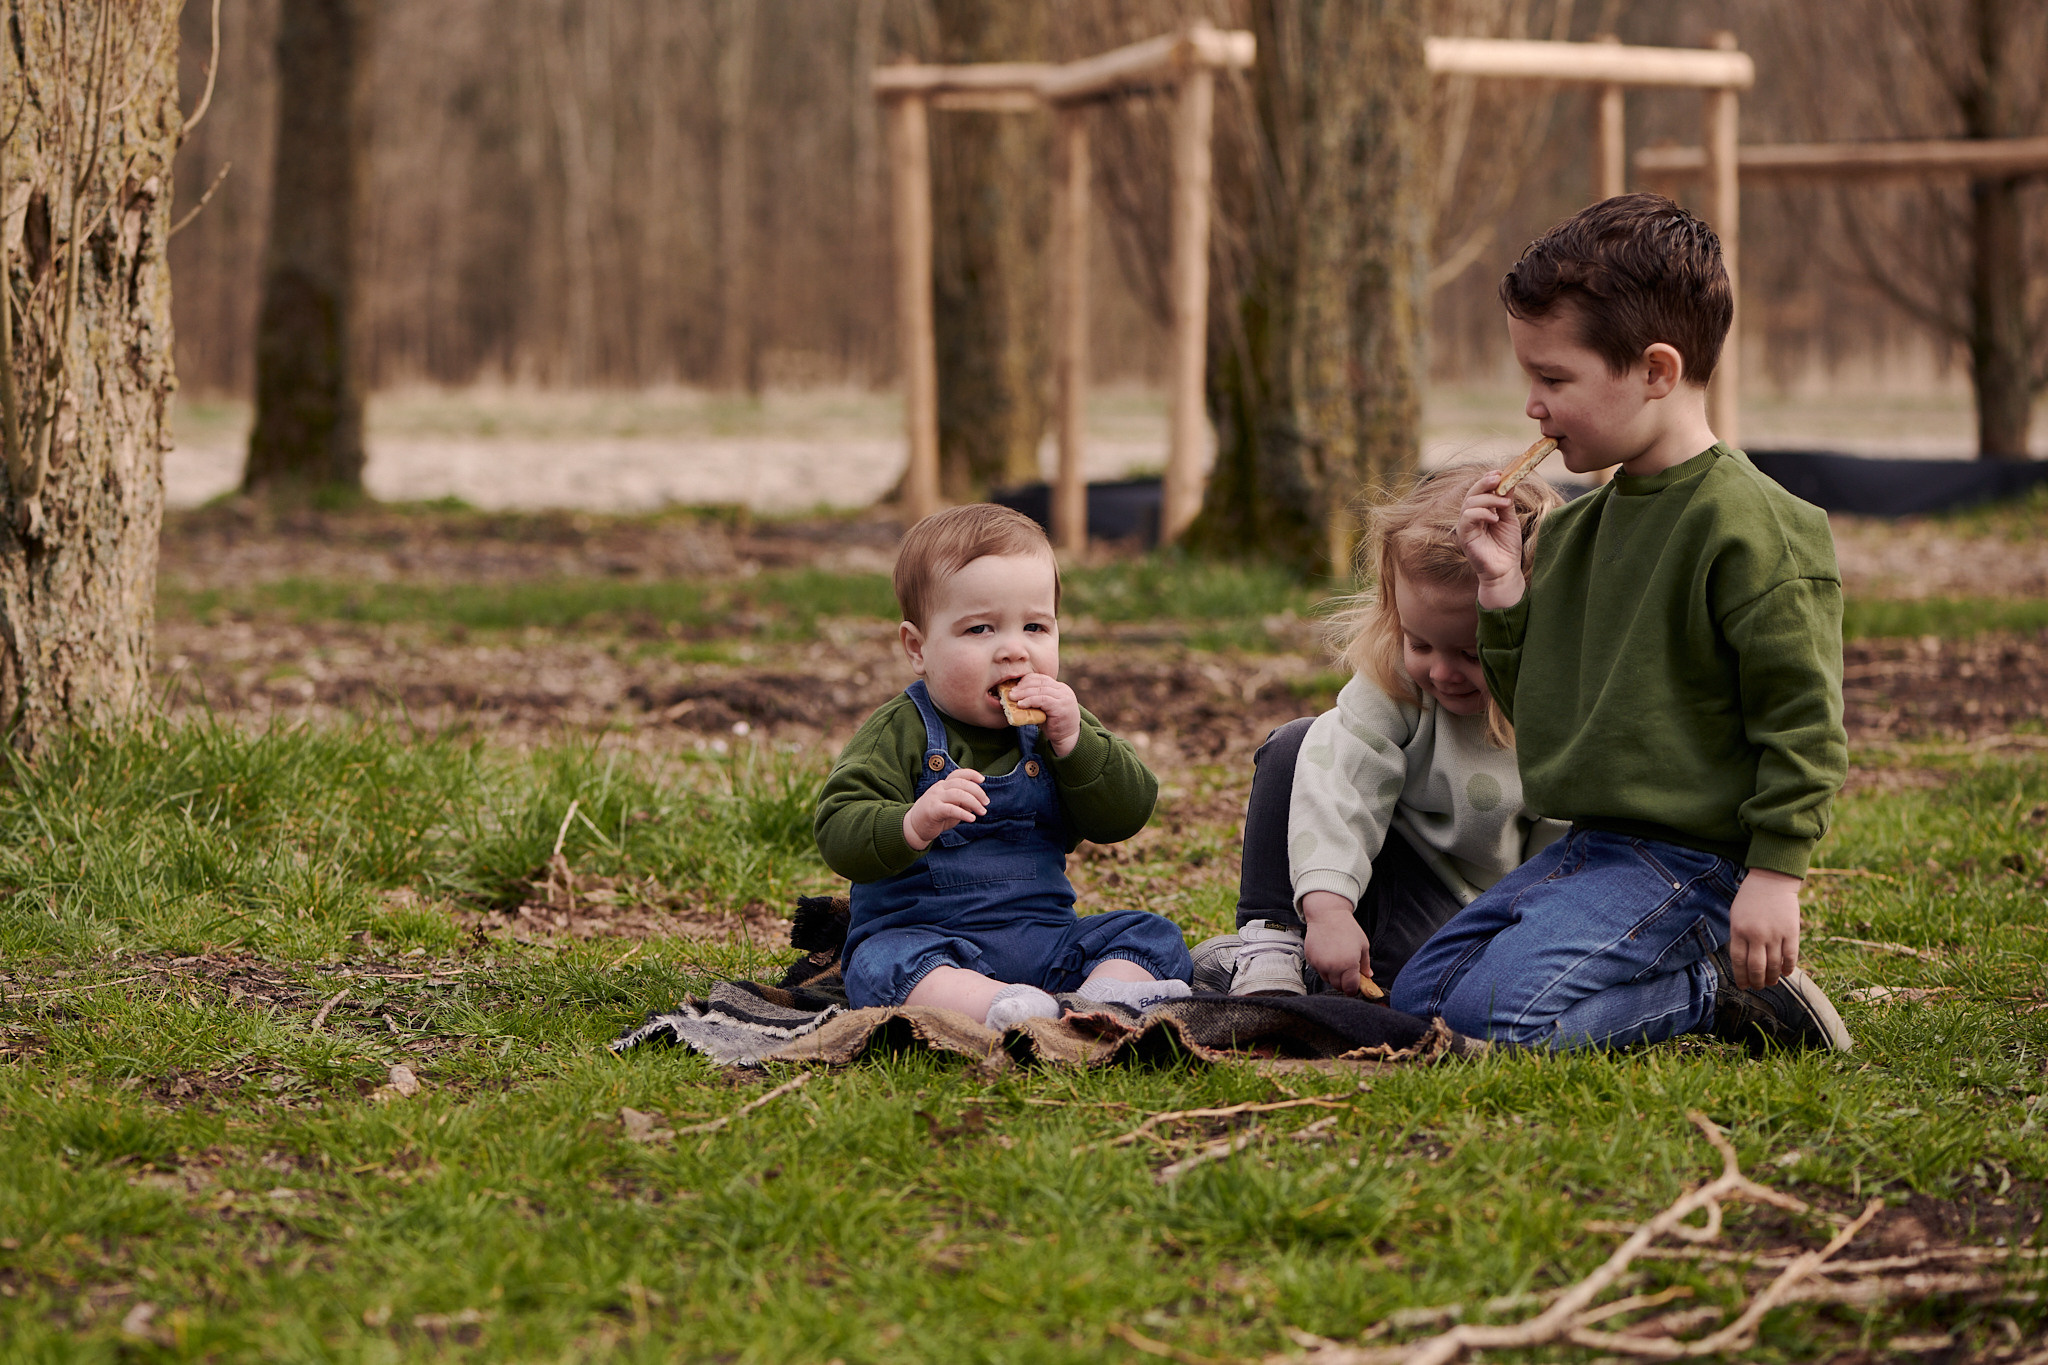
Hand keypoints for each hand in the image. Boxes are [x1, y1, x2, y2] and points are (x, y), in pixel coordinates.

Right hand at [903, 769, 986, 850]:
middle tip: (986, 803)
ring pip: (958, 794)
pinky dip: (963, 813)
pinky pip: (951, 809)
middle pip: (962, 784)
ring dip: (974, 802)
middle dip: (978, 792)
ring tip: (982, 812)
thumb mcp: (951, 807)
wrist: (913, 827)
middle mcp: (939, 788)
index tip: (982, 779)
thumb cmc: (935, 816)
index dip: (971, 774)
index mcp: (943, 785)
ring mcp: (935, 798)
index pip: (958, 774)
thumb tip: (977, 804)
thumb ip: (962, 803)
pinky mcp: (933, 810)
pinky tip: (971, 819)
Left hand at [1001, 672, 1080, 757]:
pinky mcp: (1061, 707)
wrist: (1068, 738)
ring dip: (1024, 693)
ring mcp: (1064, 698)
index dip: (1027, 680)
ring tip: (1013, 698)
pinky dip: (1030, 700)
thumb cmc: (1054, 724)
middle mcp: (1064, 690)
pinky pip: (1042, 700)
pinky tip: (1021, 704)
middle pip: (1040, 682)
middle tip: (1011, 692)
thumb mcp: (1044, 708)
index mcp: (1060, 688)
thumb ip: (1035, 700)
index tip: (1015, 686)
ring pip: (1040, 690)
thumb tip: (1015, 695)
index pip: (1042, 678)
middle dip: (1023, 686)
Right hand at [1301, 891, 1373, 995]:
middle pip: (1338, 986)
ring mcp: (1319, 964)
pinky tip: (1328, 954)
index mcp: (1348, 964)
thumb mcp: (1363, 945)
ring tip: (1337, 960)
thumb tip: (1368, 976)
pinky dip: (1323, 967)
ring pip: (1327, 979)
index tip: (1355, 985)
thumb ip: (1365, 964)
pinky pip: (1318, 970)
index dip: (1354, 988)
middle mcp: (1332, 967)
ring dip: (1333, 975)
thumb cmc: (1347, 928)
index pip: (1350, 988)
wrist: (1327, 915)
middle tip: (1348, 971)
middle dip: (1344, 982)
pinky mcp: (1310, 959)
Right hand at [1457, 471, 1526, 608]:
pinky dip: (1481, 513)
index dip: (1488, 479)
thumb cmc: (1507, 547)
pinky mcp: (1465, 536)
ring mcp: (1466, 526)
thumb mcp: (1510, 520)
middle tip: (1499, 478)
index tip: (1501, 472)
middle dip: (1485, 483)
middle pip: (1472, 493)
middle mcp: (1470, 517)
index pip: (1480, 491)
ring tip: (1505, 504)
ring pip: (1469, 503)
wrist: (1506, 571)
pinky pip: (1467, 517)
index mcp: (1481, 512)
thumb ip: (1506, 502)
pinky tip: (1495, 518)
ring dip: (1488, 499)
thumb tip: (1509, 482)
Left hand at [1728, 868, 1801, 989]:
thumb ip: (1739, 937)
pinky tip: (1785, 973)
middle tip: (1758, 987)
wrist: (1771, 881)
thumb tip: (1743, 963)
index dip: (1741, 977)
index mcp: (1739, 931)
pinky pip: (1790, 956)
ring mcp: (1775, 934)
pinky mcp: (1791, 932)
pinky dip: (1788, 968)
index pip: (1738, 961)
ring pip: (1773, 965)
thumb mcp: (1736, 916)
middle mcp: (1756, 934)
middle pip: (1756, 967)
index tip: (1743, 986)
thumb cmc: (1750, 899)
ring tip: (1771, 982)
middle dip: (1757, 982)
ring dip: (1772, 978)